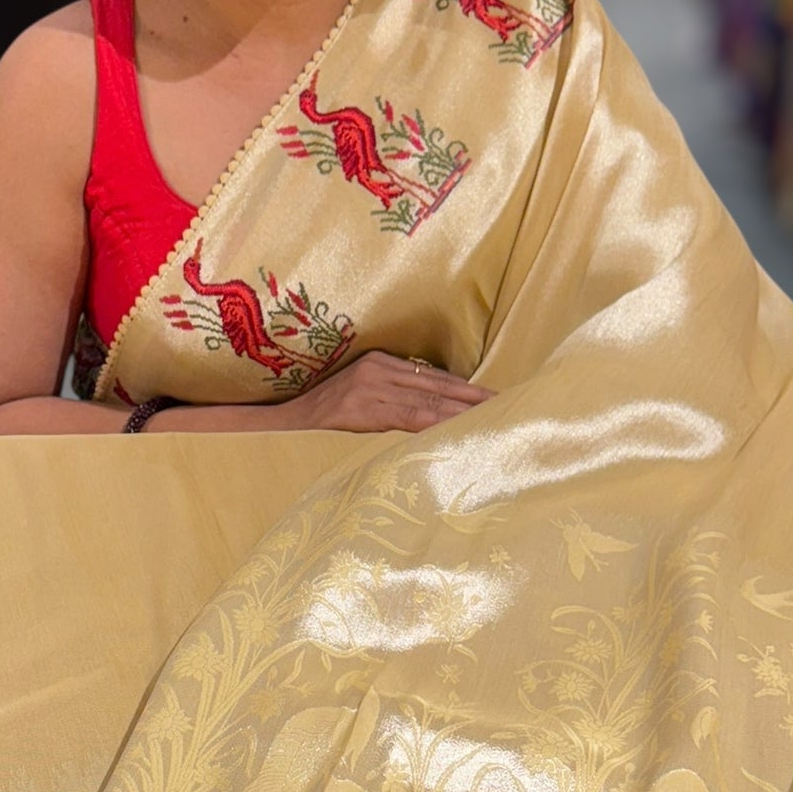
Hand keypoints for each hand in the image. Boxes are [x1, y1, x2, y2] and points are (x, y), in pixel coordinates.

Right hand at [277, 352, 492, 433]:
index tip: (494, 397)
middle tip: (506, 406)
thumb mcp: (359, 392)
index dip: (466, 387)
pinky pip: (407, 418)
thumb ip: (392, 393)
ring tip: (491, 418)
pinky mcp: (363, 410)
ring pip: (428, 403)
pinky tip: (456, 429)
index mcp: (381, 362)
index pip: (434, 377)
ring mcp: (371, 390)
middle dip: (473, 398)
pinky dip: (435, 424)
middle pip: (438, 386)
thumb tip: (431, 406)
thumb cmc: (323, 411)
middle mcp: (379, 371)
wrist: (285, 420)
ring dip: (462, 412)